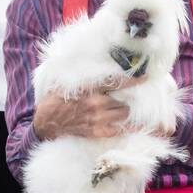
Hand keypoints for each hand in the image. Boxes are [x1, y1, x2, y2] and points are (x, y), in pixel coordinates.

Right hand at [32, 74, 146, 140]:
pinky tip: (133, 125)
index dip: (132, 79)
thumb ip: (82, 74)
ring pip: (123, 114)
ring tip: (122, 110)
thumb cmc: (56, 99)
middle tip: (124, 100)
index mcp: (89, 88)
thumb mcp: (66, 81)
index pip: (116, 82)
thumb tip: (92, 61)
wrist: (46, 122)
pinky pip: (119, 129)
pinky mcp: (96, 131)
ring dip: (124, 112)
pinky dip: (127, 127)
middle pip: (123, 101)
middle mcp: (96, 103)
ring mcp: (97, 118)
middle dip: (125, 101)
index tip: (145, 76)